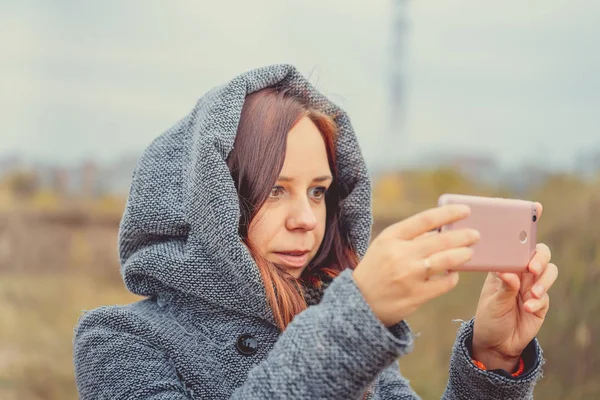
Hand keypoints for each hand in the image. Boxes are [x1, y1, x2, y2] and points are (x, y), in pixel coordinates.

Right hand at [353, 204, 479, 326]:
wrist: (360, 302)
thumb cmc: (377, 268)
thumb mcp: (384, 245)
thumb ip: (409, 236)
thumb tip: (442, 229)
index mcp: (391, 237)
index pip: (426, 219)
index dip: (449, 213)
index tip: (466, 211)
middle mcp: (399, 254)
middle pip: (441, 240)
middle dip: (463, 236)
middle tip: (475, 235)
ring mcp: (408, 276)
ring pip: (446, 261)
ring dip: (463, 255)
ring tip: (469, 252)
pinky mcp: (416, 296)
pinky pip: (444, 283)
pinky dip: (452, 277)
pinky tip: (453, 274)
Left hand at [472, 203, 557, 371]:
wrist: (496, 343)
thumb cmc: (488, 315)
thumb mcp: (491, 300)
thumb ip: (502, 286)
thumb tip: (510, 272)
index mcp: (505, 263)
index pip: (518, 240)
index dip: (529, 223)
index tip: (536, 208)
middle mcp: (521, 271)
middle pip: (541, 253)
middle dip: (539, 257)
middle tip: (531, 267)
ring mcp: (533, 286)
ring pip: (549, 272)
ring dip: (542, 282)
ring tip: (530, 295)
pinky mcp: (541, 302)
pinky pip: (546, 295)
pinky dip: (538, 300)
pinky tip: (528, 307)